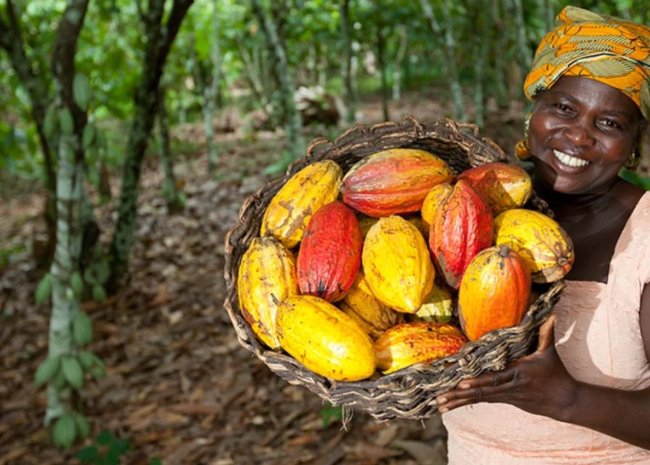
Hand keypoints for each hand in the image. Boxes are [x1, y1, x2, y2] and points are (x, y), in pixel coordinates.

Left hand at [436, 314, 579, 421]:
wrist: (565, 401)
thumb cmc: (556, 373)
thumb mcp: (550, 352)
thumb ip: (546, 332)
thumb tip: (550, 313)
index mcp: (518, 373)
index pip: (495, 378)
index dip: (478, 381)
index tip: (462, 383)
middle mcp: (508, 387)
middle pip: (481, 391)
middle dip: (460, 394)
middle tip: (440, 397)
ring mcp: (505, 396)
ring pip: (478, 399)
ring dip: (457, 401)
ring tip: (439, 403)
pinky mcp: (504, 400)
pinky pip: (481, 401)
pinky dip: (465, 403)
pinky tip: (450, 406)